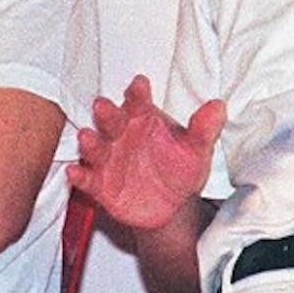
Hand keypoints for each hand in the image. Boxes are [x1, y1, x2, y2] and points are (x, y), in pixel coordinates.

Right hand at [68, 75, 224, 228]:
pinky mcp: (99, 184)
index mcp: (143, 118)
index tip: (140, 85)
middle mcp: (121, 133)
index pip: (139, 101)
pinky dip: (80, 176)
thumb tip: (218, 106)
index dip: (138, 93)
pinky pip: (87, 179)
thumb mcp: (196, 150)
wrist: (171, 207)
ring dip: (89, 142)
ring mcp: (108, 158)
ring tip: (87, 137)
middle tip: (102, 105)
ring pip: (95, 147)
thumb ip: (203, 130)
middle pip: (111, 119)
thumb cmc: (181, 169)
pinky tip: (75, 173)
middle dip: (106, 113)